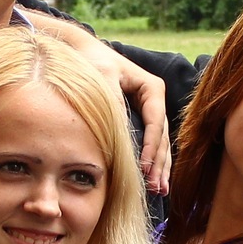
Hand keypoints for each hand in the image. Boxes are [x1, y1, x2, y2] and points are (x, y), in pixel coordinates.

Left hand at [32, 20, 174, 194]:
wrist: (81, 53)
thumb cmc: (91, 63)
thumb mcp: (103, 76)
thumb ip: (113, 101)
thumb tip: (122, 130)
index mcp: (151, 88)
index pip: (156, 121)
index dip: (151, 146)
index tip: (143, 166)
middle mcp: (154, 101)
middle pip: (161, 136)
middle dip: (158, 163)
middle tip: (155, 186)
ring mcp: (149, 111)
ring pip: (159, 143)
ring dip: (160, 167)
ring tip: (159, 190)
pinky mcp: (140, 120)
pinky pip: (150, 143)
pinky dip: (152, 162)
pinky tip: (154, 181)